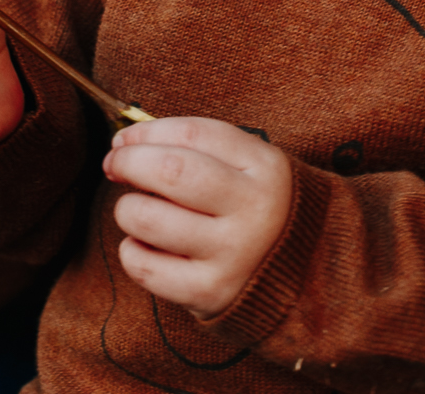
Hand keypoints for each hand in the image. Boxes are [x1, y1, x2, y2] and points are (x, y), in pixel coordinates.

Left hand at [101, 117, 292, 318]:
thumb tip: (124, 142)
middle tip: (115, 166)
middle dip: (128, 162)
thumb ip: (197, 147)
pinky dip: (131, 251)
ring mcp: (234, 254)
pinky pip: (146, 268)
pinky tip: (144, 245)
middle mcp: (254, 210)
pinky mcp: (212, 292)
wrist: (309, 275)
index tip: (124, 139)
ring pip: (148, 218)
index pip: (192, 133)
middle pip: (170, 171)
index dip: (145, 131)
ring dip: (127, 208)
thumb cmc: (258, 207)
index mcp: (265, 168)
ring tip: (137, 210)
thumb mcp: (250, 166)